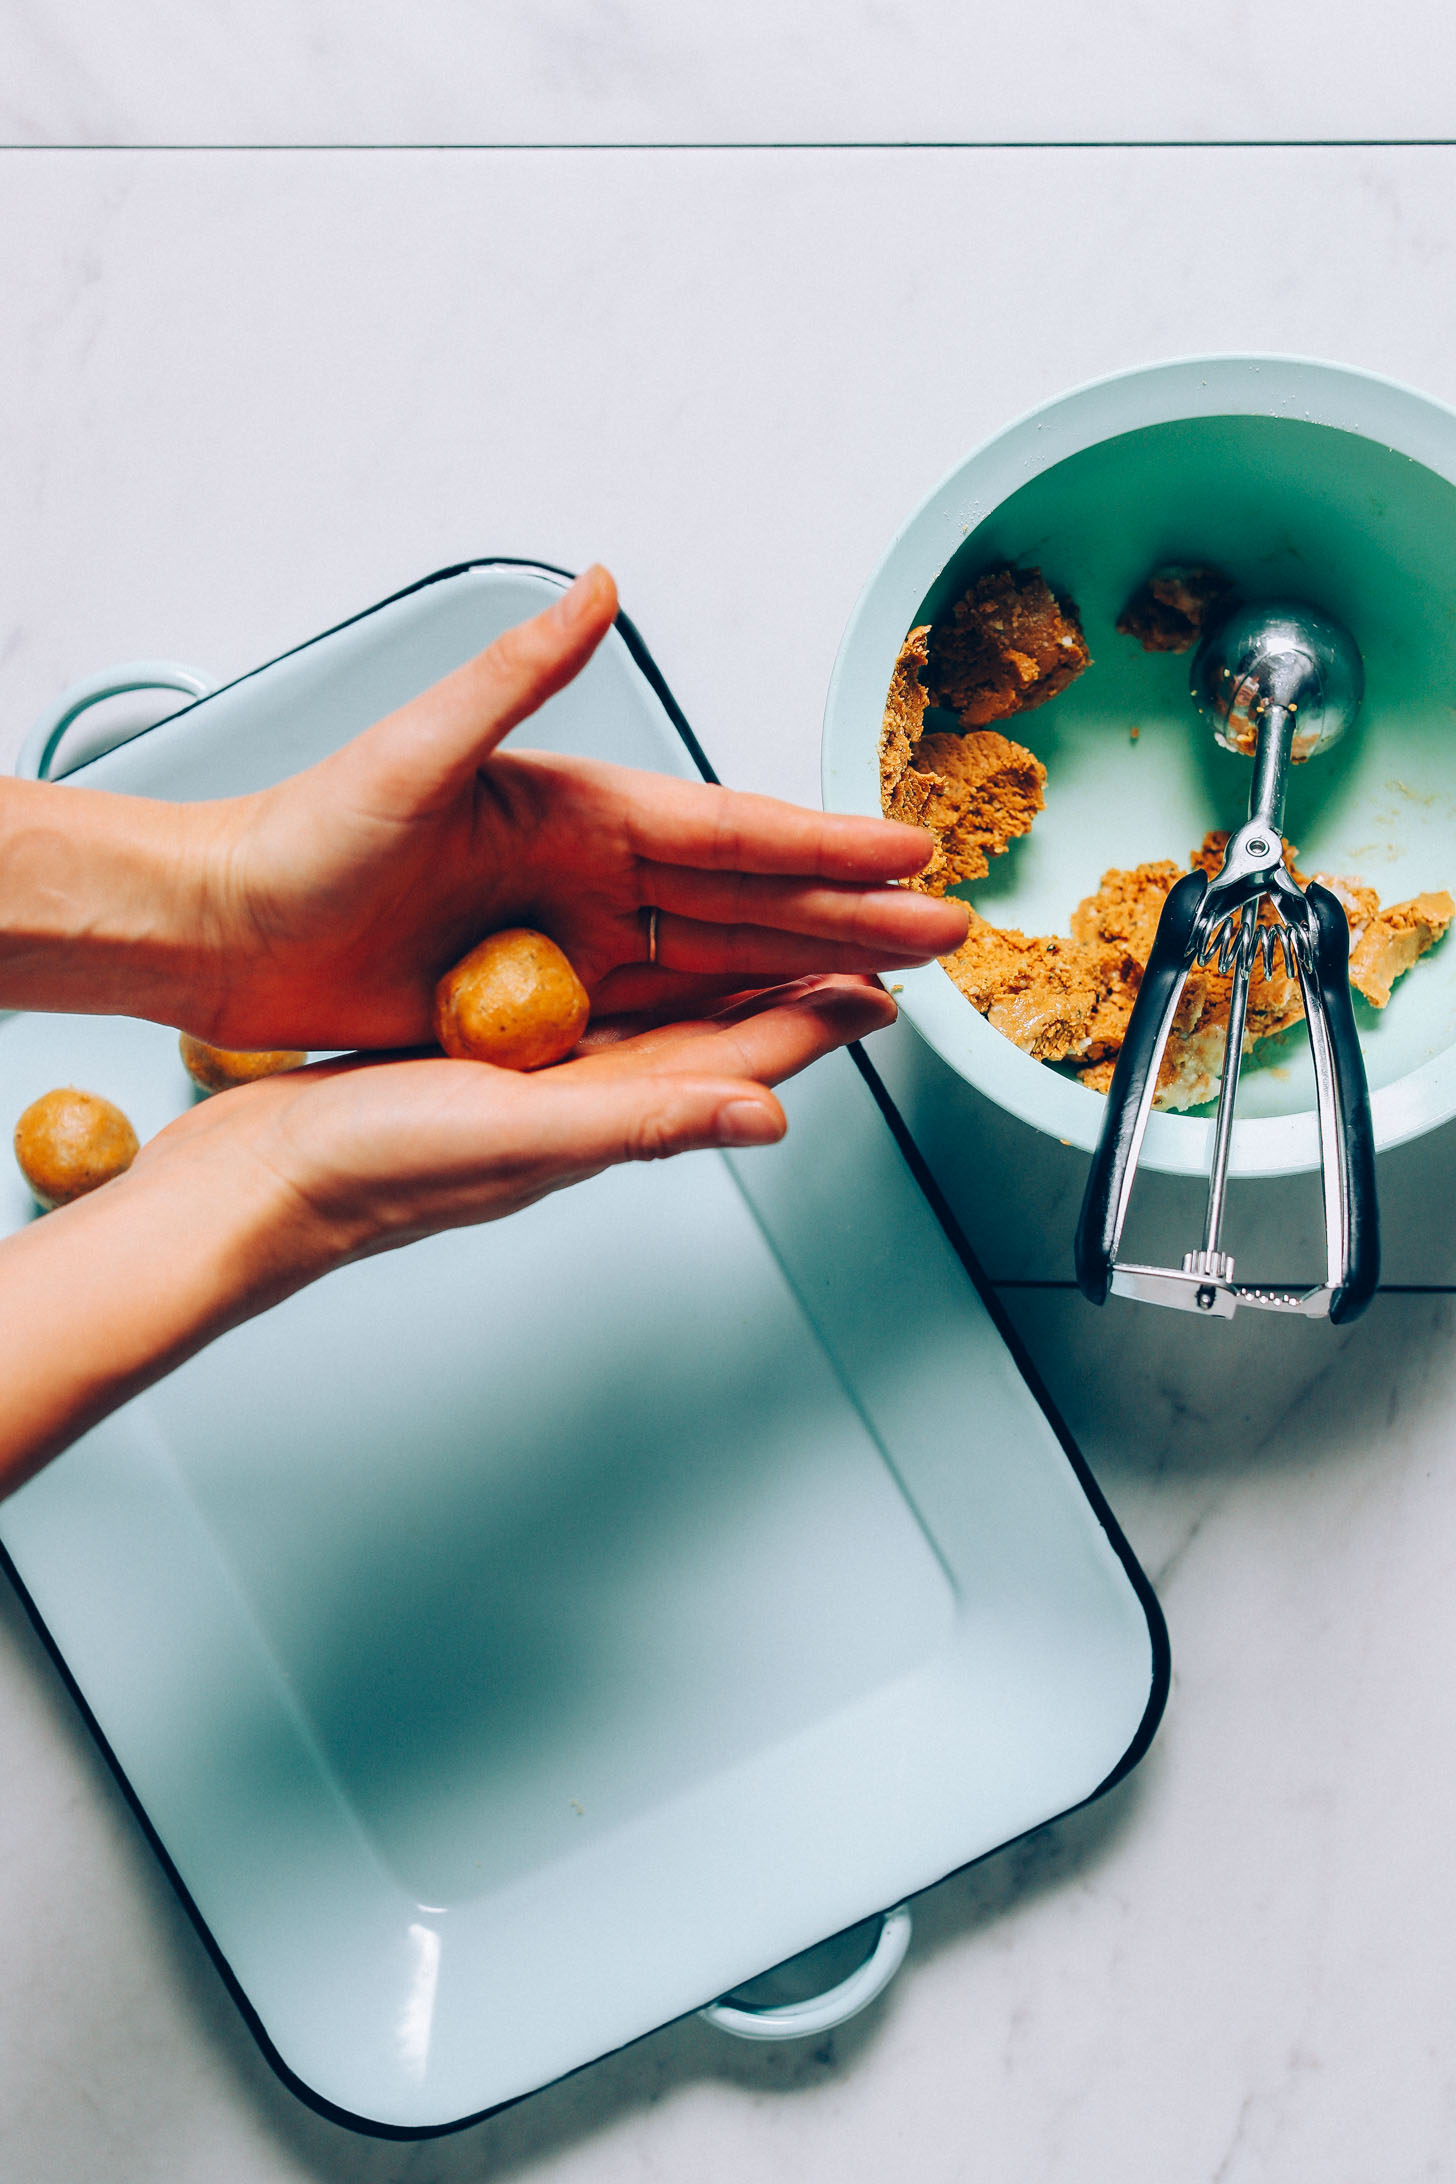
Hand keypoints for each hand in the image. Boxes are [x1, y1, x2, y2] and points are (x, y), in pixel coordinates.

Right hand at [132, 974, 894, 1265]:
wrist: (259, 1184)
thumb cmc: (375, 1169)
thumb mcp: (521, 1134)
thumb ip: (644, 1120)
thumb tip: (766, 1116)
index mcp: (607, 1116)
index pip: (741, 1062)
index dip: (818, 1023)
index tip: (887, 980)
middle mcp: (584, 1100)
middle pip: (714, 1040)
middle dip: (787, 995)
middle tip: (852, 944)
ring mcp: (534, 1083)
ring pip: (655, 1022)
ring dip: (720, 984)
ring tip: (771, 944)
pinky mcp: (481, 1063)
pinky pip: (579, 1010)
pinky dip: (622, 978)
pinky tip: (621, 956)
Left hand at [185, 566, 965, 1049]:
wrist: (225, 924)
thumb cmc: (301, 835)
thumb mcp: (414, 753)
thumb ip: (513, 676)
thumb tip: (597, 586)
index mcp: (578, 808)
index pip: (729, 830)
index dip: (826, 844)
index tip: (910, 847)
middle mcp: (589, 869)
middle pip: (749, 899)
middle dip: (852, 915)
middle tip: (944, 933)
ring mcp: (571, 936)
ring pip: (719, 955)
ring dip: (808, 965)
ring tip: (894, 980)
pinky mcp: (541, 997)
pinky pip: (659, 1010)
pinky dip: (730, 1015)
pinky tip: (782, 1025)